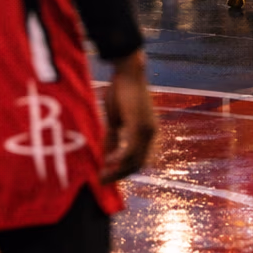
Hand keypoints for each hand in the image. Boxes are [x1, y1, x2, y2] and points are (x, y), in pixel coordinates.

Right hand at [101, 50, 157, 181]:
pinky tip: (107, 161)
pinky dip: (119, 159)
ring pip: (135, 160)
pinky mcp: (139, 125)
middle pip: (138, 165)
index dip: (123, 171)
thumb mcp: (116, 120)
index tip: (106, 177)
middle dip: (119, 175)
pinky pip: (131, 149)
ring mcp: (147, 130)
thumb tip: (107, 158)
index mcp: (147, 133)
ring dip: (118, 171)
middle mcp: (151, 134)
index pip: (138, 160)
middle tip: (102, 181)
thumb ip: (113, 139)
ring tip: (102, 175)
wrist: (128, 71)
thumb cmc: (121, 91)